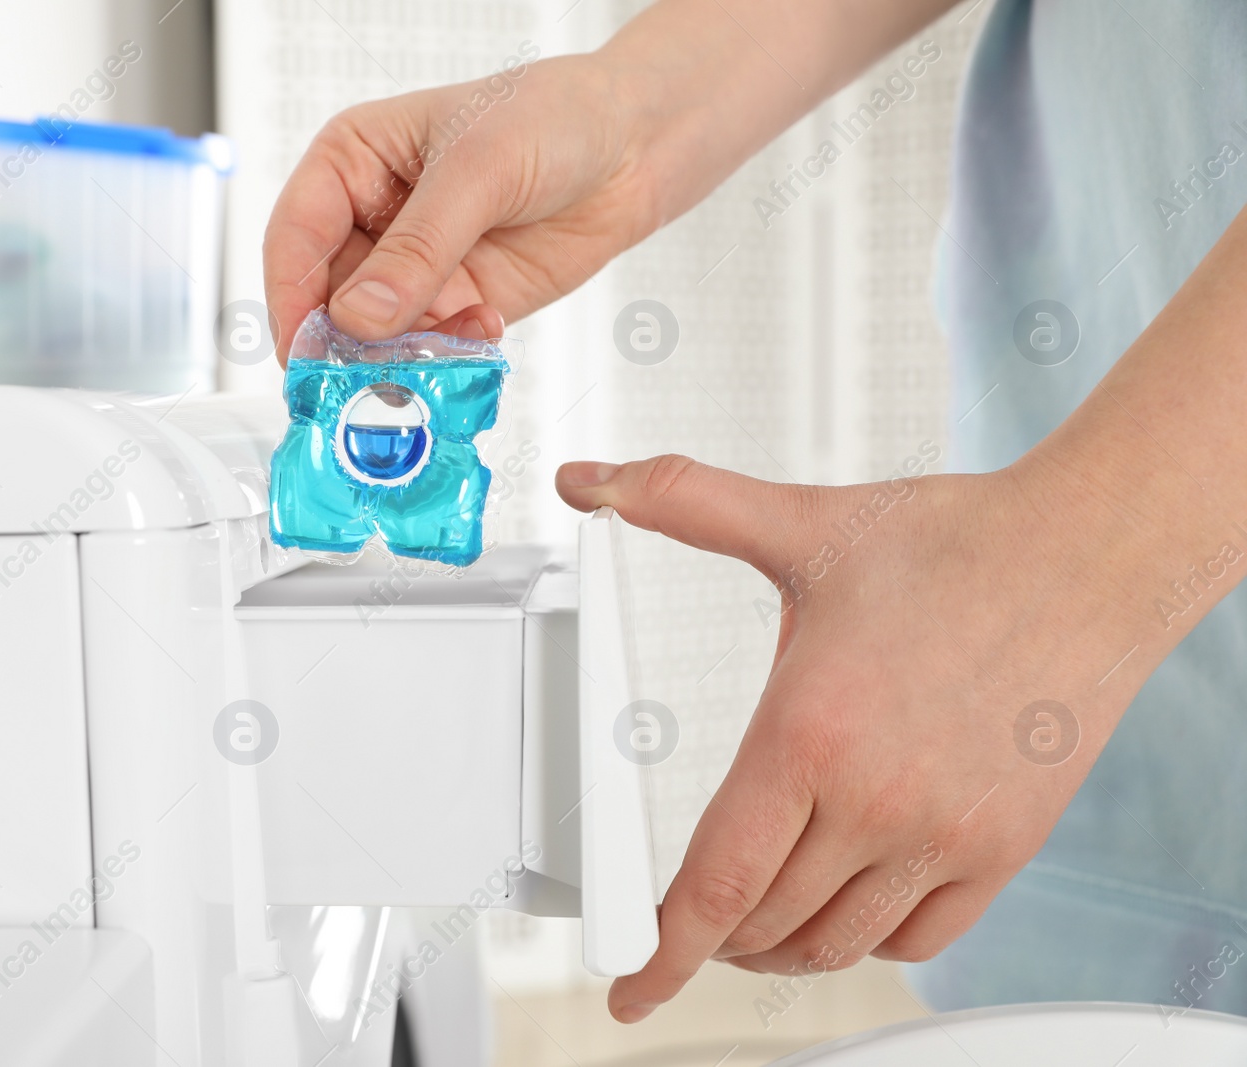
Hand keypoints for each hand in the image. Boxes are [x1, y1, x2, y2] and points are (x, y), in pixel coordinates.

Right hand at [262, 51, 662, 358]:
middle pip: (327, 299)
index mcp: (351, 161)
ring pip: (375, 335)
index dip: (293, 296)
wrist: (630, 148)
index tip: (304, 349)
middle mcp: (371, 219)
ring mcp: (412, 268)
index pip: (295, 237)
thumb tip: (360, 316)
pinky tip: (483, 334)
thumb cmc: (552, 119)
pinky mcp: (455, 304)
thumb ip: (418, 249)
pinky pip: (428, 348)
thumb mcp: (478, 170)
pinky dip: (446, 357)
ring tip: (434, 358)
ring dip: (399, 357)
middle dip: (345, 344)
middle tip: (360, 379)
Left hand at [555, 452, 1154, 1021]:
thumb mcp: (801, 524)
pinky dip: (868, 942)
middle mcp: (876, 801)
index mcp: (808, 734)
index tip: (631, 987)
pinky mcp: (1002, 849)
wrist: (1092, 554)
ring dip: (782, 947)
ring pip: (837, 943)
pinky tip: (847, 911)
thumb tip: (590, 482)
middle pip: (764, 924)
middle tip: (688, 924)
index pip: (714, 883)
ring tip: (755, 924)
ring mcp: (945, 835)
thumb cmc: (956, 544)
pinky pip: (920, 939)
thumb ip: (679, 503)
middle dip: (712, 936)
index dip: (660, 951)